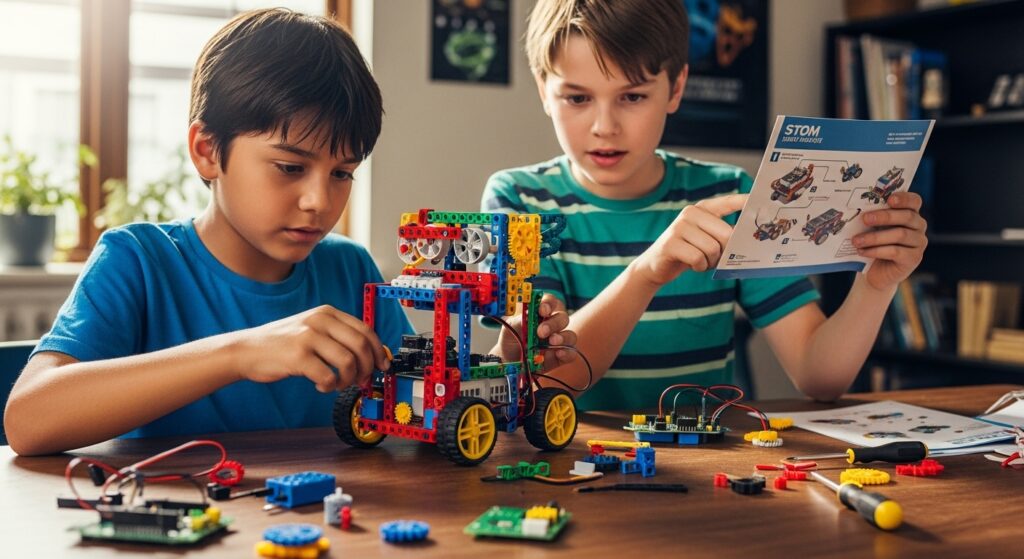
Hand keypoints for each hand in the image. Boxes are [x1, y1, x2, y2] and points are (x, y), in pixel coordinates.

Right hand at [232, 305, 389, 392]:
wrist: (247, 350)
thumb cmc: (282, 344)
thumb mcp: (312, 329)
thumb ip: (338, 337)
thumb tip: (371, 357)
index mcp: (327, 313)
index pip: (366, 330)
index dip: (378, 351)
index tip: (382, 366)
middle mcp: (319, 321)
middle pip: (361, 346)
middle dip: (367, 368)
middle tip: (361, 380)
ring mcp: (308, 337)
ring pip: (348, 362)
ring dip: (348, 380)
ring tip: (337, 384)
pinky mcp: (298, 356)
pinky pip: (328, 376)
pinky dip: (329, 386)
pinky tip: (321, 386)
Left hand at [495, 293, 577, 371]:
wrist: (509, 363)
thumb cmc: (511, 341)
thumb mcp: (509, 329)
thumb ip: (519, 321)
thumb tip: (528, 315)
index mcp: (540, 314)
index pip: (549, 302)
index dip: (548, 303)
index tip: (542, 310)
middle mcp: (552, 325)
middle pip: (562, 317)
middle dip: (553, 323)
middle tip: (541, 332)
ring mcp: (558, 341)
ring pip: (570, 335)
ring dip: (562, 337)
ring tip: (551, 342)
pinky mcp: (561, 356)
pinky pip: (571, 353)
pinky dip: (567, 352)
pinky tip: (559, 353)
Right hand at [629, 193, 746, 285]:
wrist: (656, 265)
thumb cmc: (688, 252)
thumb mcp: (707, 239)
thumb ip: (724, 234)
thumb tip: (748, 238)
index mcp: (703, 208)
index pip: (729, 201)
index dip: (746, 201)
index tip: (762, 199)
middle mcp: (691, 213)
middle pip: (725, 233)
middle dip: (725, 251)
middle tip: (717, 258)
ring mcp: (679, 227)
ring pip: (712, 248)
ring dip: (711, 261)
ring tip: (703, 261)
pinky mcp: (670, 243)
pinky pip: (698, 258)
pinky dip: (700, 267)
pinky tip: (693, 265)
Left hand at [853, 192, 927, 290]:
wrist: (875, 272)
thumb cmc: (873, 244)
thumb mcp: (872, 228)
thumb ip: (872, 217)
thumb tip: (857, 210)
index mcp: (911, 213)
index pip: (914, 201)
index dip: (904, 198)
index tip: (890, 199)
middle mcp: (919, 226)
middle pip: (907, 216)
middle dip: (884, 216)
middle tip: (865, 219)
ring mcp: (919, 243)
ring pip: (900, 235)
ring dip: (875, 237)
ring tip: (856, 241)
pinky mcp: (914, 258)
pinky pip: (896, 252)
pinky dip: (876, 251)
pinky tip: (862, 251)